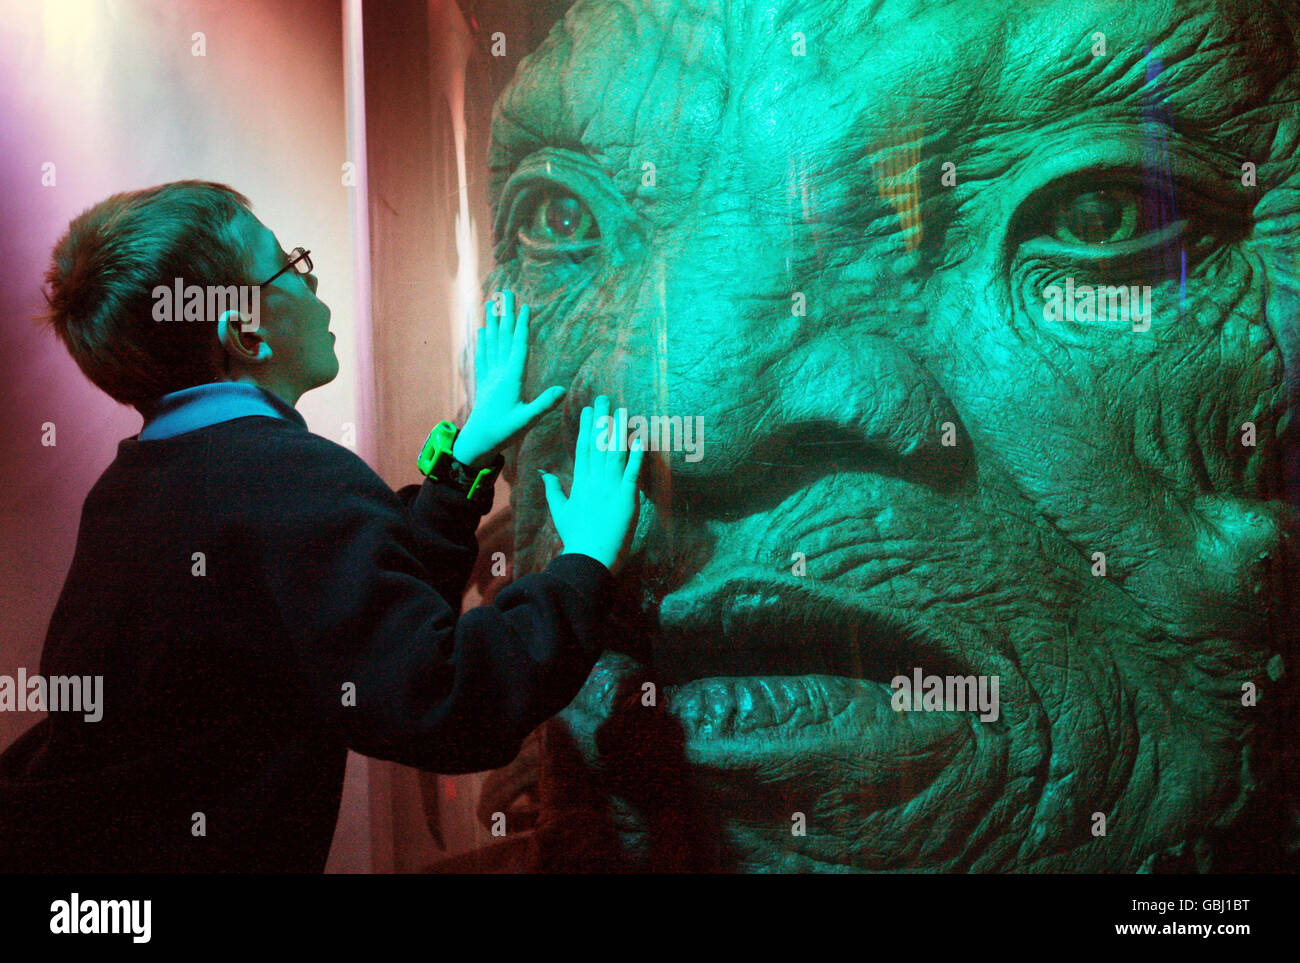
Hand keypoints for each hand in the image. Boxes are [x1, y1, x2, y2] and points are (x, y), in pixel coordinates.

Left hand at [453, 289, 564, 467]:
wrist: (478, 440)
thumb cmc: (504, 431)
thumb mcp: (528, 420)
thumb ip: (544, 404)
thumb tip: (563, 389)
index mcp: (511, 378)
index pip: (518, 346)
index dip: (522, 326)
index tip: (525, 307)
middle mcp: (498, 372)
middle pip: (503, 337)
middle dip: (505, 314)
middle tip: (505, 293)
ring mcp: (489, 375)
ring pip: (491, 342)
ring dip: (493, 322)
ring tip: (491, 303)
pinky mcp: (483, 381)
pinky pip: (482, 355)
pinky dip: (482, 341)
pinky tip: (482, 330)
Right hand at [539, 395, 644, 573]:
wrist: (589, 558)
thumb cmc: (576, 538)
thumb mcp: (560, 512)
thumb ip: (553, 490)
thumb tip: (544, 473)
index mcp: (580, 483)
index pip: (584, 449)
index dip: (587, 427)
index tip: (588, 409)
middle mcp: (594, 481)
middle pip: (598, 445)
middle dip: (601, 420)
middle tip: (604, 397)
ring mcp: (610, 488)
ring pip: (614, 453)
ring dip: (619, 431)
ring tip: (623, 410)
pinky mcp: (627, 498)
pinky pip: (632, 472)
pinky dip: (637, 455)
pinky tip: (641, 438)